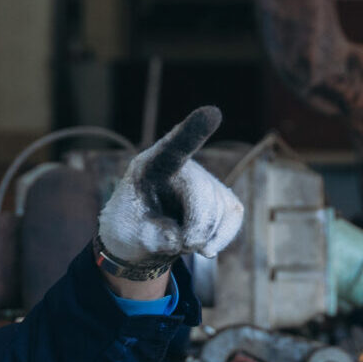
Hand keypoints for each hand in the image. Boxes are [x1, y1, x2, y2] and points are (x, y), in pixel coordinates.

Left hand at [97, 106, 244, 271]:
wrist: (140, 239)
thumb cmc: (129, 229)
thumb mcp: (130, 235)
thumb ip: (156, 236)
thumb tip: (187, 239)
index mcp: (150, 167)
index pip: (173, 148)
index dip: (193, 132)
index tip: (212, 113)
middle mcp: (181, 166)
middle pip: (202, 192)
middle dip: (196, 229)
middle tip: (182, 248)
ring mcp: (204, 180)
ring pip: (221, 208)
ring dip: (205, 237)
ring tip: (181, 242)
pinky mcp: (221, 197)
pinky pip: (233, 216)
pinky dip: (221, 238)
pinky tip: (206, 247)